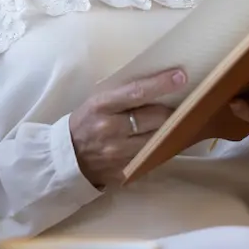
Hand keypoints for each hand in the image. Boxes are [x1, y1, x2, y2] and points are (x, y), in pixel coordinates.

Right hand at [69, 68, 186, 187]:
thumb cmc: (86, 121)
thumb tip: (158, 83)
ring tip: (171, 124)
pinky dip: (159, 148)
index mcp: (102, 106)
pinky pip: (152, 157)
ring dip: (168, 131)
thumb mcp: (97, 101)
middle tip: (177, 106)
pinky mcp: (124, 171)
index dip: (161, 84)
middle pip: (156, 118)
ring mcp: (118, 153)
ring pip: (158, 139)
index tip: (181, 77)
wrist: (67, 157)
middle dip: (170, 111)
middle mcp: (111, 129)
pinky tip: (159, 142)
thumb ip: (123, 93)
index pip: (137, 92)